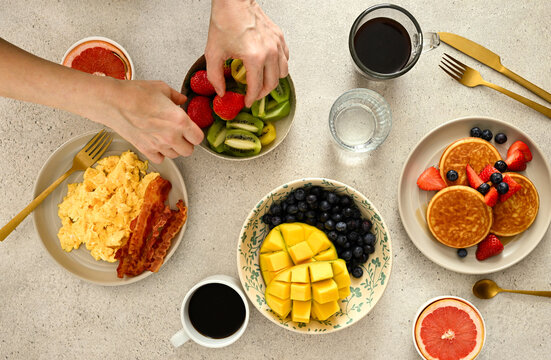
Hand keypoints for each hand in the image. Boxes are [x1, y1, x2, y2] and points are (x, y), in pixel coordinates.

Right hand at [87, 79, 203, 163]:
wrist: (112, 102)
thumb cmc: (135, 93)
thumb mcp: (161, 88)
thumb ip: (175, 96)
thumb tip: (181, 100)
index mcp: (180, 120)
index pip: (198, 137)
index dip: (196, 133)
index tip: (192, 129)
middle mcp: (171, 136)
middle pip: (189, 150)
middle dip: (187, 142)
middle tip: (181, 134)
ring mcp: (158, 145)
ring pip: (175, 156)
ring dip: (174, 148)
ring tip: (167, 137)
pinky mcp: (145, 150)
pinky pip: (160, 159)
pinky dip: (160, 153)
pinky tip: (156, 143)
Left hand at [205, 0, 288, 106]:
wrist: (234, 2)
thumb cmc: (225, 21)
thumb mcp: (213, 52)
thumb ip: (215, 76)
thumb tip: (221, 91)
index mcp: (254, 58)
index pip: (256, 87)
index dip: (251, 99)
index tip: (247, 102)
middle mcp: (270, 52)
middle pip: (272, 83)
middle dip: (262, 93)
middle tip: (253, 95)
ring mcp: (277, 45)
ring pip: (282, 73)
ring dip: (272, 81)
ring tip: (262, 82)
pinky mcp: (279, 38)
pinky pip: (285, 59)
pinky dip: (279, 66)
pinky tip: (268, 67)